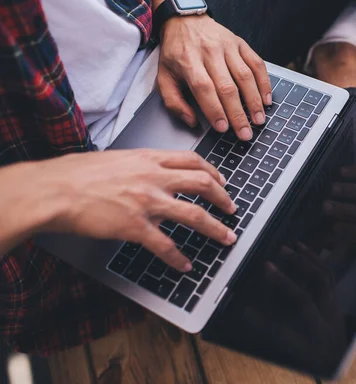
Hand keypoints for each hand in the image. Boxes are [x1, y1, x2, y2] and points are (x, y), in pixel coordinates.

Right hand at [0, 150, 236, 270]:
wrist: (54, 190)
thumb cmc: (77, 174)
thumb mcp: (116, 159)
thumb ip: (139, 166)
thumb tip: (150, 174)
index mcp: (148, 159)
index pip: (191, 160)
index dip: (212, 171)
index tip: (221, 180)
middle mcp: (153, 178)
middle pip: (202, 184)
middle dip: (223, 197)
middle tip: (233, 208)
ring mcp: (147, 202)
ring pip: (194, 214)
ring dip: (215, 228)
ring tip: (227, 237)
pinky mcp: (135, 226)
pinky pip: (165, 245)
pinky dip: (178, 258)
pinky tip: (185, 265)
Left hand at [158, 14, 271, 139]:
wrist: (184, 21)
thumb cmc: (175, 53)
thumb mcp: (164, 77)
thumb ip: (174, 102)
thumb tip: (192, 122)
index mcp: (188, 62)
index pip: (204, 88)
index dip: (215, 110)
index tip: (223, 128)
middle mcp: (209, 52)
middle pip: (227, 86)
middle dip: (238, 114)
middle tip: (245, 133)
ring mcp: (227, 47)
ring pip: (245, 76)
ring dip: (254, 101)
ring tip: (258, 119)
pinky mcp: (240, 44)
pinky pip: (257, 63)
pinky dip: (264, 83)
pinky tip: (266, 99)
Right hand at [323, 166, 355, 246]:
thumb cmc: (351, 214)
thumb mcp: (342, 226)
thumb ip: (329, 236)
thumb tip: (306, 243)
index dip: (350, 230)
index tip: (334, 227)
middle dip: (344, 209)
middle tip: (325, 206)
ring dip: (349, 191)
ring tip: (332, 188)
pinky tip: (341, 172)